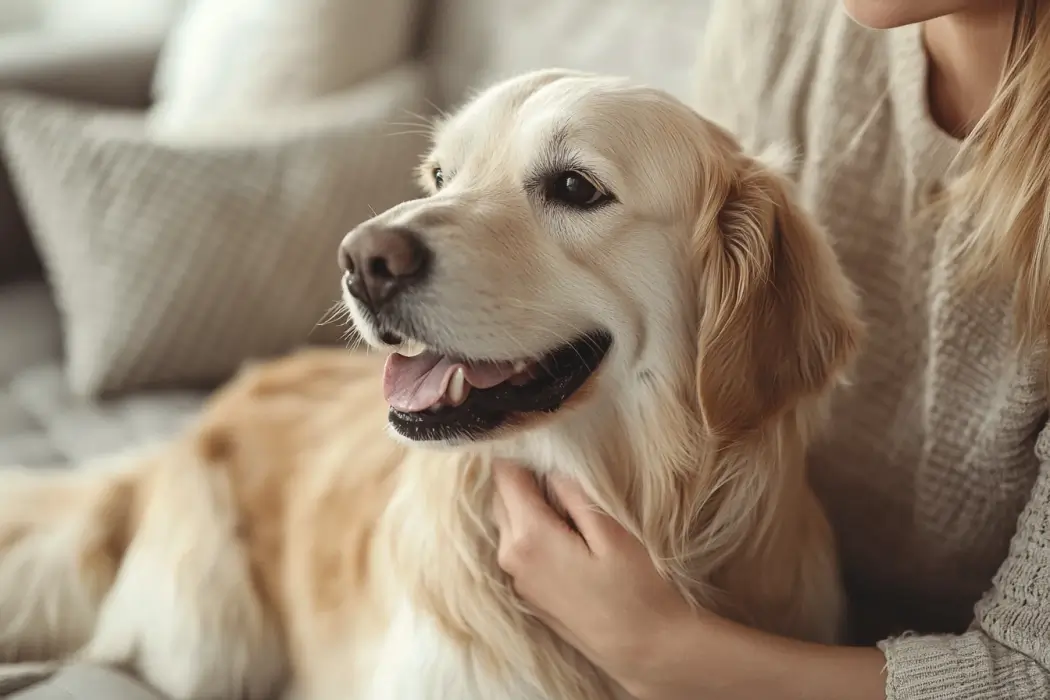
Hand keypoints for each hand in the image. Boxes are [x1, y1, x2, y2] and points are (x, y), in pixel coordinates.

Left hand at [490, 460, 889, 699]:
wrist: (643, 648)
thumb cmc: (635, 588)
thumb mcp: (611, 530)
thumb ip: (574, 494)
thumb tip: (550, 468)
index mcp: (528, 535)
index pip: (505, 475)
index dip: (521, 451)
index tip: (540, 437)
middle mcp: (511, 555)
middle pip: (501, 495)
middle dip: (524, 477)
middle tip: (559, 466)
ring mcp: (516, 577)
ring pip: (507, 519)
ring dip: (528, 503)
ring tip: (565, 497)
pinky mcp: (527, 591)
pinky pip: (517, 544)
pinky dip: (531, 527)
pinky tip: (564, 528)